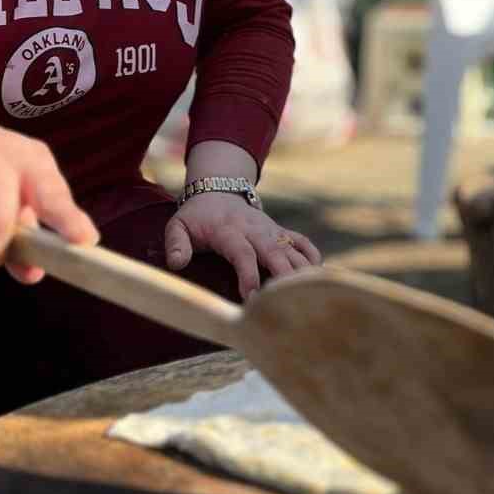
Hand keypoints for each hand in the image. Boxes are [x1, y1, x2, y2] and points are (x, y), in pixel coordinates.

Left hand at [166, 192, 321, 299]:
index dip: (249, 274)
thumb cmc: (196, 217)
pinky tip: (317, 280)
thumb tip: (177, 263)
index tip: (252, 297)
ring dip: (302, 271)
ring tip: (308, 296)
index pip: (242, 252)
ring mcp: (271, 230)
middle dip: (282, 277)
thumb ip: (175, 243)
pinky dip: (312, 258)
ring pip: (293, 249)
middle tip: (286, 302)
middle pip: (275, 252)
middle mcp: (254, 229)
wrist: (218, 191)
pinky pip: (303, 243)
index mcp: (228, 230)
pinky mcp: (281, 232)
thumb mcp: (178, 225)